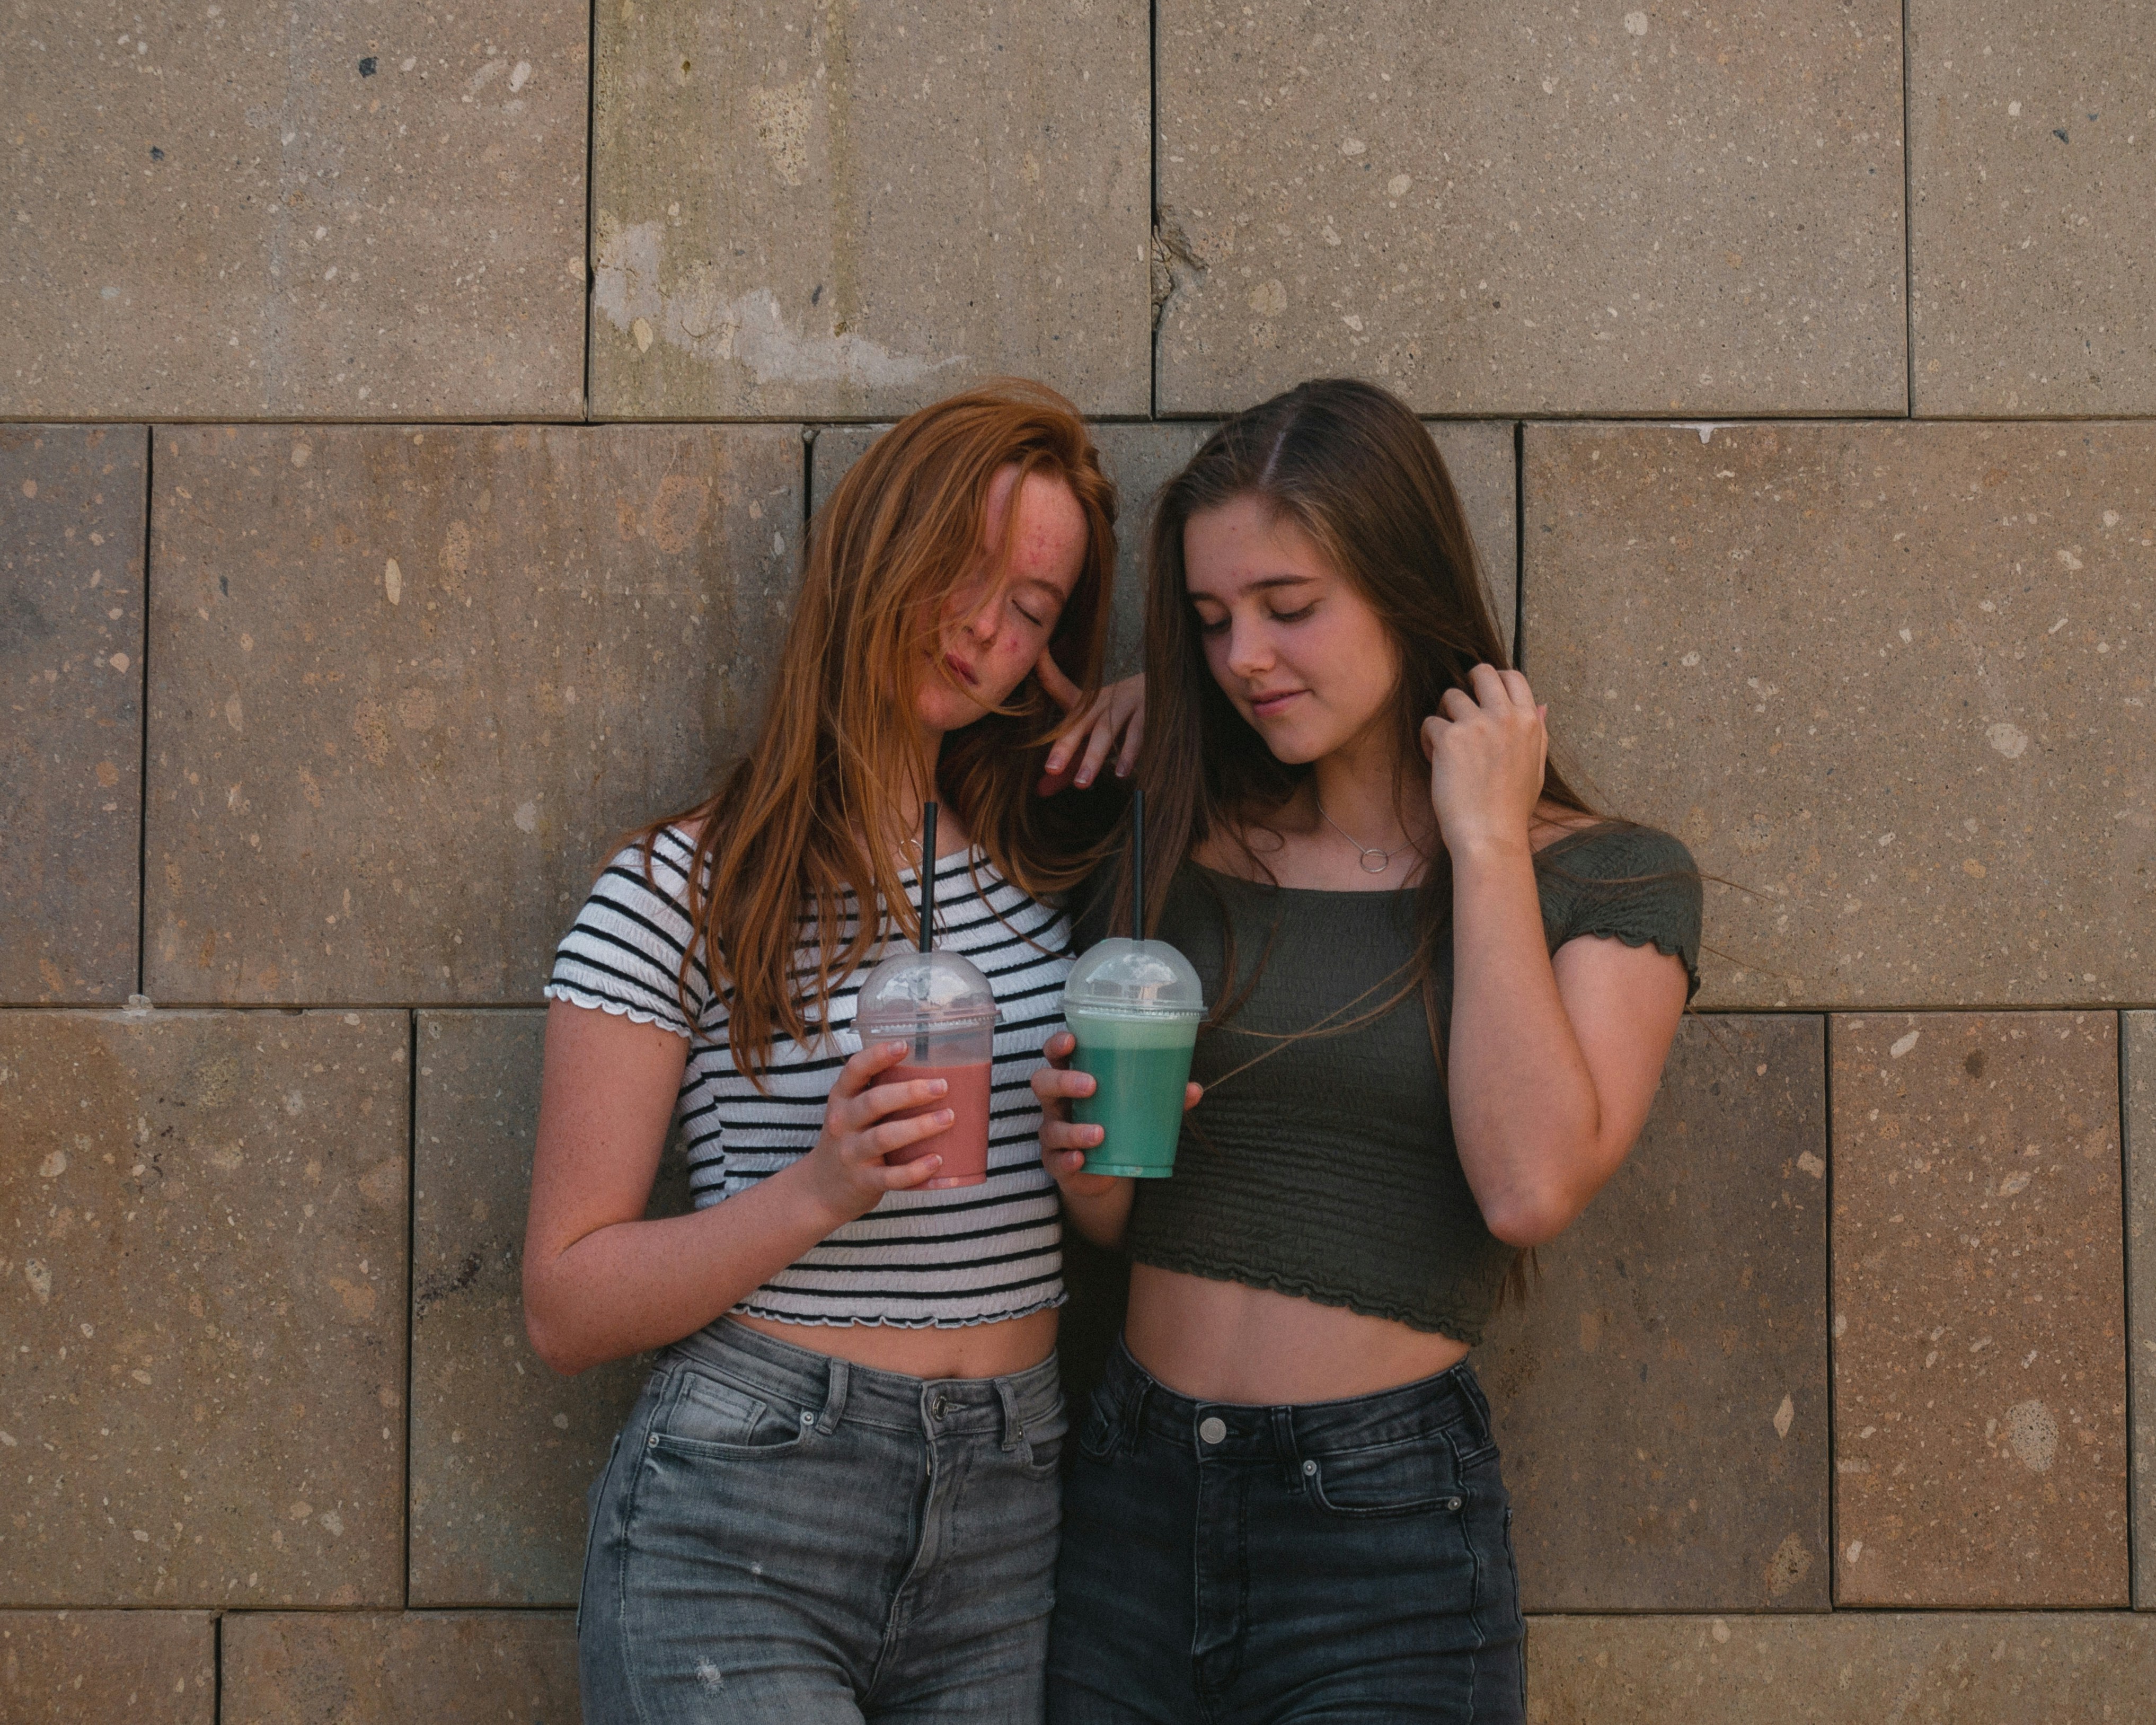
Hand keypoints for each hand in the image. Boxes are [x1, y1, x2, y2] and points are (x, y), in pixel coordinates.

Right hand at [799, 1040, 955, 1223]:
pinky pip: (892, 1177)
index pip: (855, 1070)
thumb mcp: (852, 1111)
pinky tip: (938, 1161)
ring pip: (884, 1138)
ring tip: (949, 1118)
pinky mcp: (864, 1182)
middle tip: (942, 1086)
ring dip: (919, 1127)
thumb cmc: (851, 1139)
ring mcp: (852, 1154)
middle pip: (874, 1102)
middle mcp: (843, 1123)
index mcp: (842, 1099)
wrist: (821, 1189)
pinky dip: (917, 1170)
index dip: (878, 1056)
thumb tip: (936, 1070)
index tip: (905, 1045)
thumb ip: (881, 1093)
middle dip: (910, 1092)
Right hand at [1031, 1030, 1201, 1197]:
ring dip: (1074, 1130)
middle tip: (1091, 1085)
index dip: (1057, 1045)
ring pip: (1051, 1127)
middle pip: (1043, 1083)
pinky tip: (1082, 1159)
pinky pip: (1056, 1161)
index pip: (1055, 1055)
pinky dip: (1069, 1160)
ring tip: (1100, 1133)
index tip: (1073, 1039)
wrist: (1101, 1173)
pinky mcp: (1056, 1163)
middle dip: (1063, 1081)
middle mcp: (1057, 1104)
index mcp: (1071, 1080)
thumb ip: (1162, 1097)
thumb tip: (1194, 1088)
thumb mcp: (1134, 1107)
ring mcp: (1053, 1134)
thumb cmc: (1115, 1124)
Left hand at [1034, 652, 1143, 794]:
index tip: (1034, 664)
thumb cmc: (1121, 713)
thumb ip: (1071, 760)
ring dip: (1094, 756)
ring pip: (1107, 729)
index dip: (1046, 673)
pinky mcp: (1149, 710)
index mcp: (1088, 700)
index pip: (1060, 687)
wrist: (1166, 686)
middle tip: (1051, 769)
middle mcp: (1104, 700)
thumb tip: (1041, 790)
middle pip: (1080, 721)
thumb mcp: (1095, 731)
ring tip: (1082, 782)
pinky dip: (1129, 753)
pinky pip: (1138, 733)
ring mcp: (1127, 703)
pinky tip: (1123, 772)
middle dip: (1065, 745)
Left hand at [1420, 665, 1547, 857]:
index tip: (1482, 694)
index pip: (1513, 677)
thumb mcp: (1536, 768)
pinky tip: (1435, 761)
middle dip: (1466, 683)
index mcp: (1528, 723)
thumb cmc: (1511, 809)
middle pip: (1481, 672)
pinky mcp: (1450, 738)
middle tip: (1458, 707)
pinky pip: (1430, 722)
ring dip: (1444, 715)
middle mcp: (1505, 717)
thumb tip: (1541, 706)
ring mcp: (1477, 725)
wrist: (1490, 836)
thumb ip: (1538, 734)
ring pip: (1450, 695)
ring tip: (1446, 744)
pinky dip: (1427, 739)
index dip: (1494, 680)